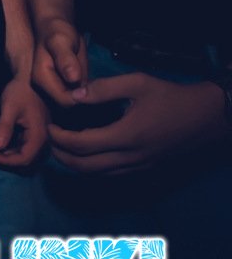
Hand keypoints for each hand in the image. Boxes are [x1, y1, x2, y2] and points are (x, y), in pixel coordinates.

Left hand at [0, 76, 48, 167]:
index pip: (24, 159)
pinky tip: (1, 143)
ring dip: (10, 157)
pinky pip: (26, 149)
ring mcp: (41, 138)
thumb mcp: (9, 107)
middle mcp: (44, 140)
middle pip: (26, 161)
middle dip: (7, 161)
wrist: (29, 80)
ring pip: (26, 157)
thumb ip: (4, 127)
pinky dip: (13, 150)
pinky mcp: (36, 135)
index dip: (6, 161)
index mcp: (39, 135)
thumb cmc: (20, 92)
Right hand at [33, 18, 87, 104]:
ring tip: (89, 77)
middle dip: (83, 94)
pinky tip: (86, 78)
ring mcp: (50, 87)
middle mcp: (42, 87)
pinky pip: (74, 95)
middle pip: (68, 103)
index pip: (64, 100)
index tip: (92, 84)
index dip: (81, 96)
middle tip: (93, 79)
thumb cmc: (57, 32)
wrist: (55, 28)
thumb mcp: (61, 41)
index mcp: (40, 78)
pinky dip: (83, 89)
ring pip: (73, 100)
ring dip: (84, 92)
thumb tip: (73, 79)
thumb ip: (66, 59)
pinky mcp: (58, 86)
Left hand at [49, 71, 227, 173]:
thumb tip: (74, 94)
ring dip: (75, 164)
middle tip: (51, 138)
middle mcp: (131, 158)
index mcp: (126, 136)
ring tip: (63, 145)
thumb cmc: (172, 97)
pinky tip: (88, 153)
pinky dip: (93, 168)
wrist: (208, 118)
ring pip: (97, 175)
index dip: (59, 137)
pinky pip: (111, 175)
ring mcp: (139, 167)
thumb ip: (103, 88)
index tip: (50, 125)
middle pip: (83, 167)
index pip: (80, 145)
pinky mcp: (146, 170)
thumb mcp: (138, 83)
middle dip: (61, 155)